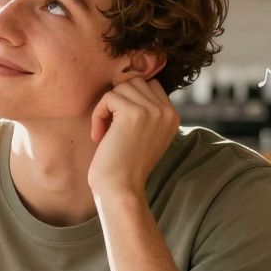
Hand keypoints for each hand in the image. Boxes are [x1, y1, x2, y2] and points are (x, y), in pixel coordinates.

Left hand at [88, 78, 178, 196]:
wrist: (121, 188)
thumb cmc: (126, 165)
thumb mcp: (145, 135)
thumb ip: (146, 112)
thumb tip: (126, 85)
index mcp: (173, 117)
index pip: (151, 85)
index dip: (130, 98)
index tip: (120, 123)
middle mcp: (167, 112)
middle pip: (136, 82)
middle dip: (118, 100)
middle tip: (109, 126)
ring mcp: (152, 111)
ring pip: (121, 87)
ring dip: (106, 107)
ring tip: (104, 131)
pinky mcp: (133, 113)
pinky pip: (108, 98)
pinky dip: (98, 114)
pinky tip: (98, 135)